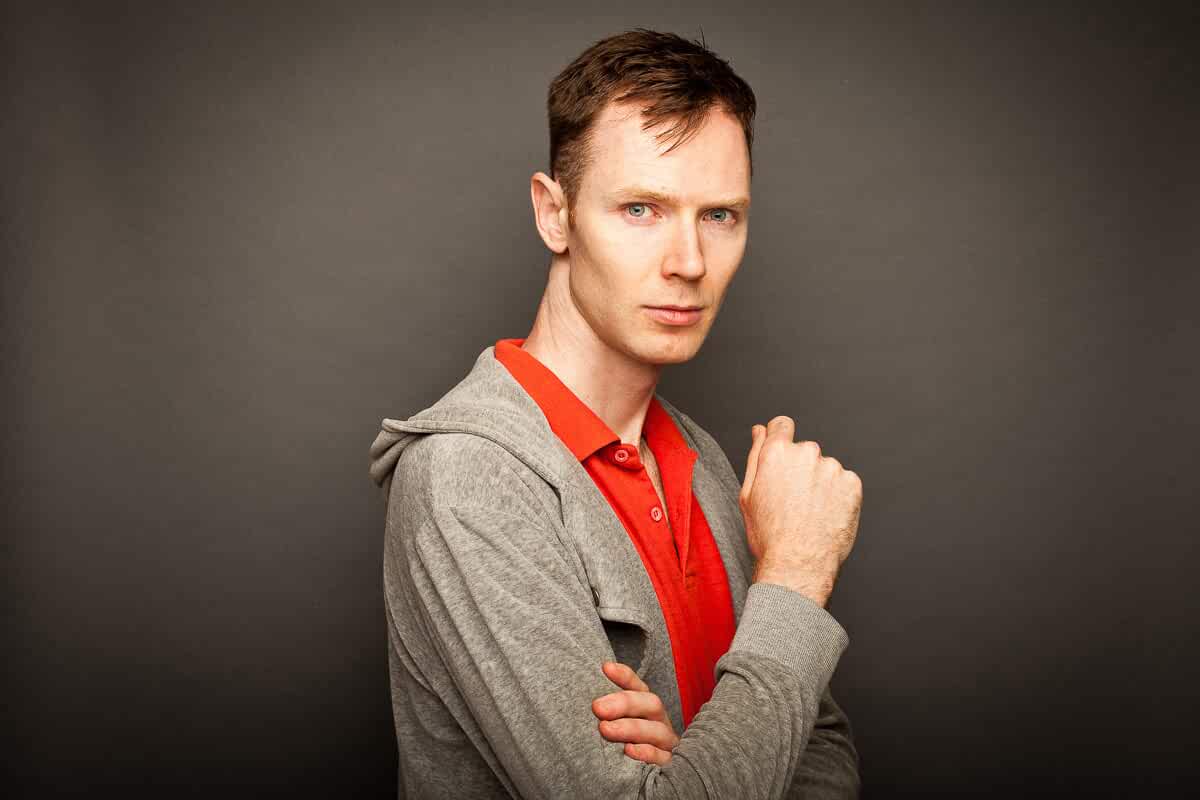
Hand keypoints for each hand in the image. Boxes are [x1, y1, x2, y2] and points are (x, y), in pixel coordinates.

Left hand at [591, 661, 679, 765]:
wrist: (642, 779)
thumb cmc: (623, 745)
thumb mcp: (614, 723)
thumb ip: (605, 708)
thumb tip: (584, 689)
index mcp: (646, 707)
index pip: (638, 686)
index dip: (624, 676)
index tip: (605, 668)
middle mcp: (659, 722)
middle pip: (651, 704)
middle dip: (624, 703)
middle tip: (598, 707)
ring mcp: (666, 743)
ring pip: (657, 730)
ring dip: (630, 728)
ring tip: (606, 729)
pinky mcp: (668, 764)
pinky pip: (663, 758)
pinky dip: (646, 753)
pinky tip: (628, 751)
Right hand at [740, 416, 862, 606]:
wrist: (798, 564)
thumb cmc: (770, 535)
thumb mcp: (748, 494)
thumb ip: (755, 455)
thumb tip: (759, 431)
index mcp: (777, 452)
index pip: (782, 425)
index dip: (780, 438)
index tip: (783, 454)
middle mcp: (807, 453)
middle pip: (805, 451)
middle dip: (800, 468)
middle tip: (793, 500)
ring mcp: (832, 467)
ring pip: (825, 468)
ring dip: (820, 483)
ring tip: (810, 513)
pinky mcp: (852, 483)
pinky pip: (844, 482)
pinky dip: (838, 496)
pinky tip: (826, 516)